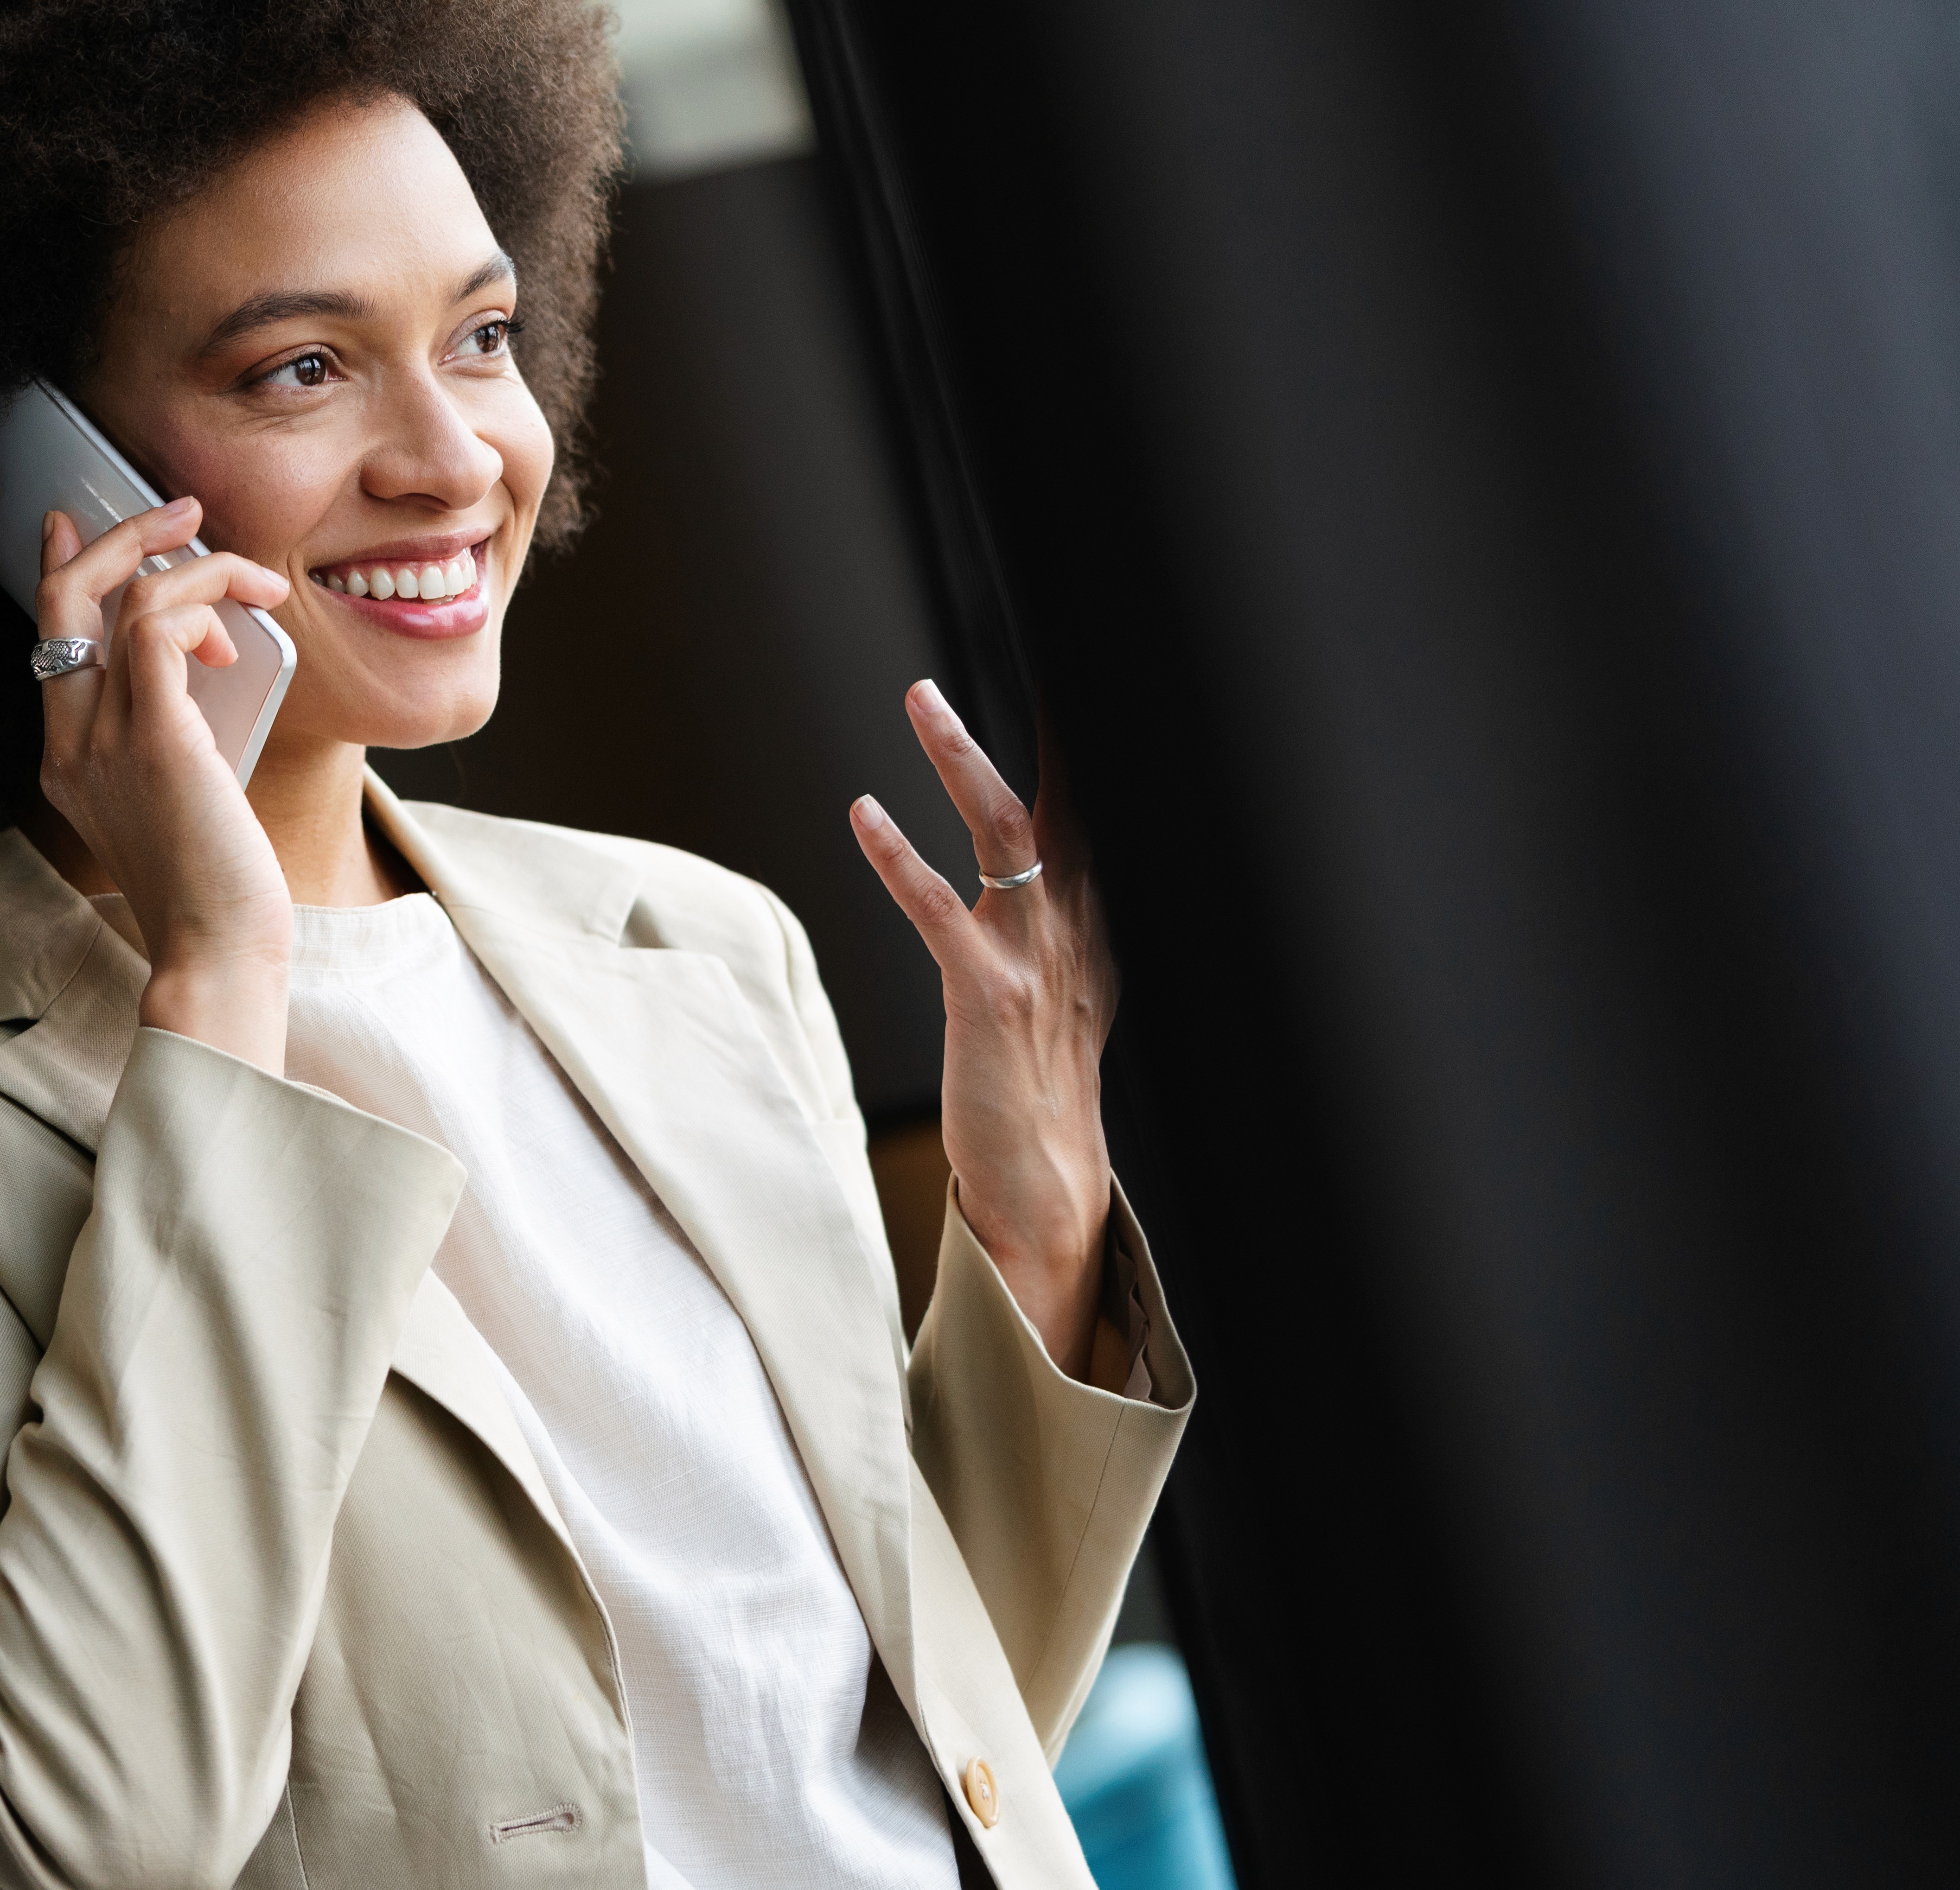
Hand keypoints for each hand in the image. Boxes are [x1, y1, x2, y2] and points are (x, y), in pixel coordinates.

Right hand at [36, 502, 295, 1068]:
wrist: (215, 952)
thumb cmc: (214, 889)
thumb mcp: (182, 800)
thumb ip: (176, 741)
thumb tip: (211, 678)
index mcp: (69, 759)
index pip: (50, 637)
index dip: (63, 566)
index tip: (80, 523)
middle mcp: (71, 743)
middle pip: (65, 598)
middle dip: (123, 537)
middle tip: (184, 512)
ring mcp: (103, 741)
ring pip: (123, 600)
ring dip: (195, 569)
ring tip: (252, 583)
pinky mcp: (154, 740)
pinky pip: (157, 629)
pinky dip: (201, 606)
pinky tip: (239, 631)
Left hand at [851, 681, 1117, 1370]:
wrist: (1046, 1187)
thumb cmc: (1042, 1083)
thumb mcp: (1065, 982)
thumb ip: (1058, 911)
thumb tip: (1050, 850)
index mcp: (1096, 920)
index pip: (1096, 804)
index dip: (1084, 733)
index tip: (1071, 656)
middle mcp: (1076, 927)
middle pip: (1067, 796)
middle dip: (1050, 718)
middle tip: (1033, 632)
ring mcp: (1035, 961)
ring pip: (1006, 834)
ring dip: (959, 759)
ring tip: (922, 696)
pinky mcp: (987, 999)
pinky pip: (940, 912)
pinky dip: (898, 858)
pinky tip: (863, 814)